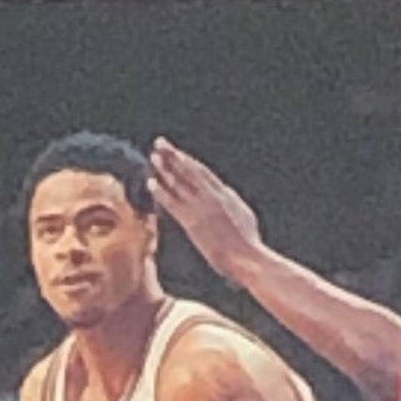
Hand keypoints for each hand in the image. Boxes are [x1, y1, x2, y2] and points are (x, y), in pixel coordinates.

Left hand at [148, 140, 264, 275]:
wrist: (246, 257)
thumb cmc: (248, 244)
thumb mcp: (244, 218)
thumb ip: (232, 205)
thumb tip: (227, 199)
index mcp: (226, 194)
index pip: (203, 173)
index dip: (188, 161)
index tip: (177, 153)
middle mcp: (213, 196)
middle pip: (189, 171)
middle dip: (174, 155)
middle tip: (160, 143)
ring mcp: (202, 207)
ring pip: (180, 183)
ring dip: (165, 168)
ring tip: (153, 157)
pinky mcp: (192, 221)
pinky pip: (173, 203)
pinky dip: (161, 192)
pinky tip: (151, 183)